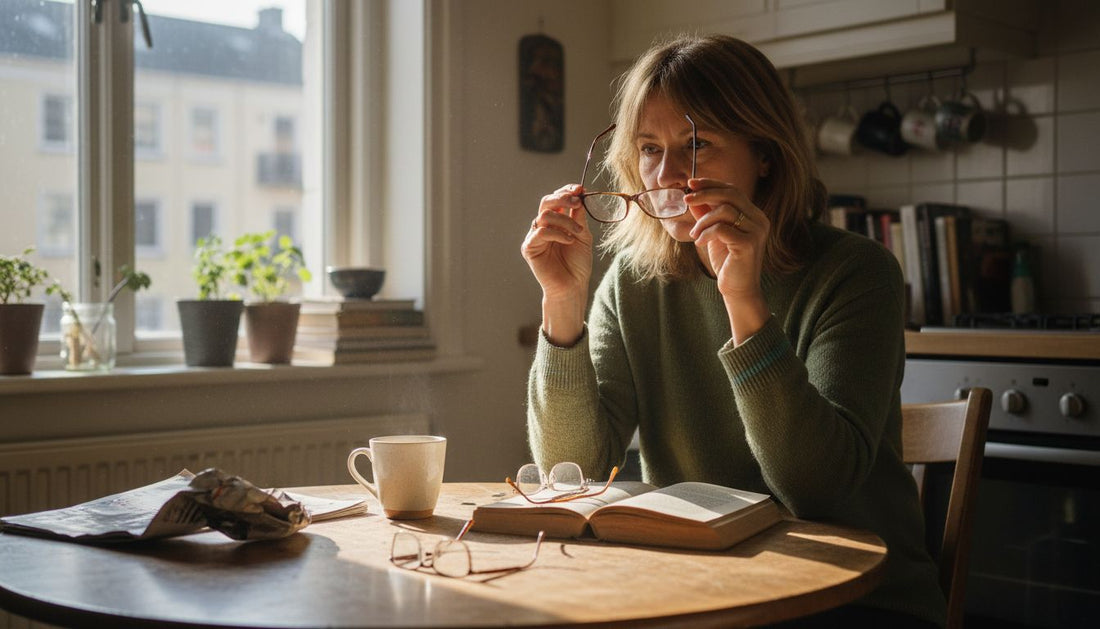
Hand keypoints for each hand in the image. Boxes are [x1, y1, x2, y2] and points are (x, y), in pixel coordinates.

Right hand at [521, 184, 593, 300]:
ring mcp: (535, 236)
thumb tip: (580, 194)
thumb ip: (579, 216)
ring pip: (545, 215)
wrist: (573, 286)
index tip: (580, 189)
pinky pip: (540, 232)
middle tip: (577, 202)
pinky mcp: (529, 247)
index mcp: (556, 221)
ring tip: (577, 232)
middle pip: (546, 202)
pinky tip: (569, 241)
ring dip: (565, 220)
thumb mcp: (583, 235)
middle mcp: (544, 226)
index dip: (566, 191)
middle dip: (563, 198)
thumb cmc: (578, 263)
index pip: (556, 199)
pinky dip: (557, 233)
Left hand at [684, 178, 771, 342]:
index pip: (732, 190)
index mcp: (753, 214)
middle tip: (686, 198)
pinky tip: (700, 243)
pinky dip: (706, 233)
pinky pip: (721, 228)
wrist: (738, 290)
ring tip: (694, 235)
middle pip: (731, 194)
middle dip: (705, 193)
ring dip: (703, 221)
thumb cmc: (727, 262)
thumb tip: (692, 197)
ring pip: (725, 210)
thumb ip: (707, 215)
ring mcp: (757, 230)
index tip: (691, 183)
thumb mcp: (714, 234)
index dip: (711, 184)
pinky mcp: (749, 243)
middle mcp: (759, 219)